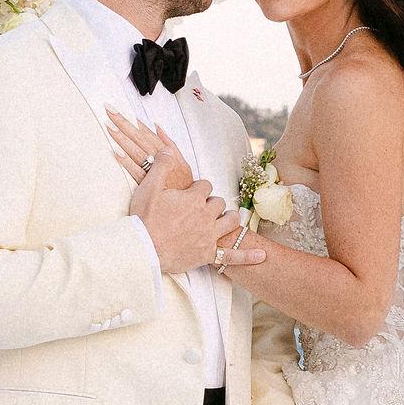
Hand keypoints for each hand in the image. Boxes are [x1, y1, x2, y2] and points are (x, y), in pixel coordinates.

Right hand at [108, 111, 244, 273]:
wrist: (142, 248)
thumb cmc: (143, 218)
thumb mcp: (149, 187)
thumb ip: (161, 166)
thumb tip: (167, 148)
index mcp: (193, 198)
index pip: (205, 186)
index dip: (198, 189)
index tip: (189, 194)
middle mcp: (205, 216)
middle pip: (219, 202)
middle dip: (211, 203)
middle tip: (199, 209)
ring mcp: (209, 236)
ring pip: (231, 222)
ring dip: (228, 218)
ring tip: (222, 219)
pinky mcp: (207, 254)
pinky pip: (232, 256)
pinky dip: (247, 256)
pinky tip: (261, 256)